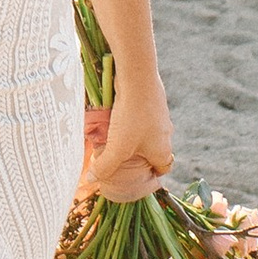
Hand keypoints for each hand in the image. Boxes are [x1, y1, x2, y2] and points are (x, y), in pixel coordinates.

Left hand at [78, 69, 171, 205]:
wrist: (138, 78)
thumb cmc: (131, 118)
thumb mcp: (117, 148)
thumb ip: (105, 166)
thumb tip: (92, 180)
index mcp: (163, 150)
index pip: (163, 169)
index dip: (151, 174)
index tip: (136, 176)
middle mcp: (166, 134)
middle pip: (154, 151)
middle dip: (138, 156)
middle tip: (121, 158)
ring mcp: (161, 116)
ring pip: (148, 133)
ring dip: (133, 137)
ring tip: (115, 138)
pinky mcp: (153, 102)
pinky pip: (143, 117)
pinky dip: (132, 120)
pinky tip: (116, 117)